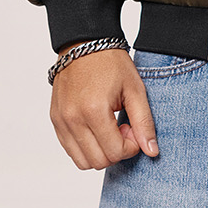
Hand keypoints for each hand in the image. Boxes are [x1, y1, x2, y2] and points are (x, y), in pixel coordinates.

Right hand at [50, 48, 157, 168]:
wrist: (84, 44)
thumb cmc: (111, 64)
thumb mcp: (135, 90)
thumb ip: (144, 123)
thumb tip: (152, 151)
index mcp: (93, 110)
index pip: (115, 152)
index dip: (131, 146)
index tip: (133, 129)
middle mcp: (72, 118)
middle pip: (98, 161)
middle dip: (116, 151)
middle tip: (122, 129)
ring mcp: (61, 121)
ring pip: (82, 162)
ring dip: (100, 153)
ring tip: (109, 130)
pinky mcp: (55, 120)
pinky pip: (70, 150)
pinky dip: (86, 148)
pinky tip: (96, 128)